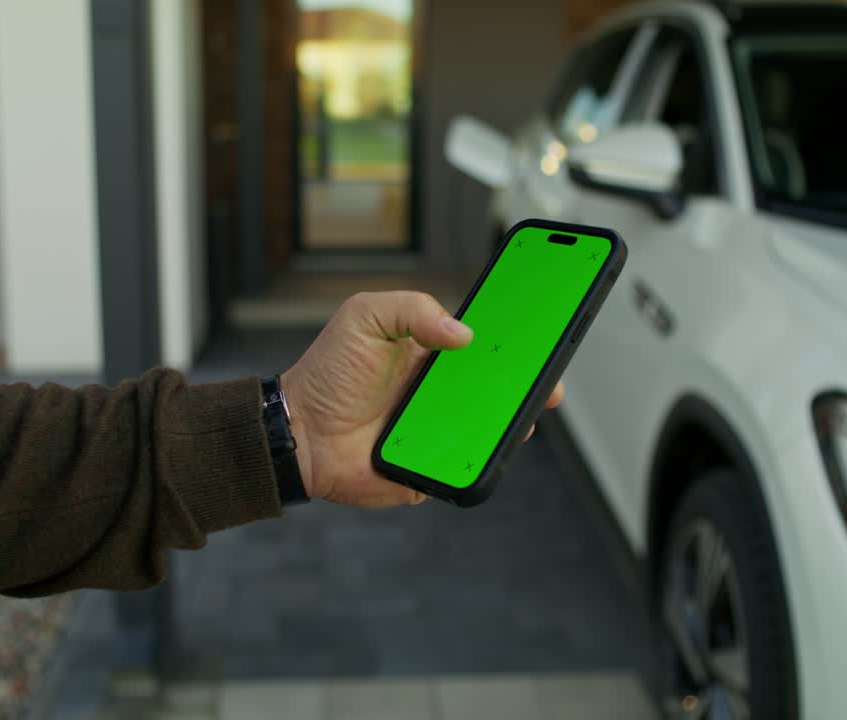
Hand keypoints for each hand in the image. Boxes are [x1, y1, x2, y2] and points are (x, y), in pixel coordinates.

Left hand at [282, 291, 563, 507]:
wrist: (298, 433)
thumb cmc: (328, 373)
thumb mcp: (364, 317)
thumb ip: (412, 308)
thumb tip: (463, 333)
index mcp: (433, 354)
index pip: (485, 344)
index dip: (516, 339)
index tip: (544, 332)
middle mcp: (443, 393)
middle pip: (500, 388)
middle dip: (531, 382)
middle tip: (548, 377)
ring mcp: (441, 431)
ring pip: (492, 428)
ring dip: (512, 419)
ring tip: (525, 409)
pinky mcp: (435, 466)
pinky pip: (467, 464)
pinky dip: (481, 456)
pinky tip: (490, 443)